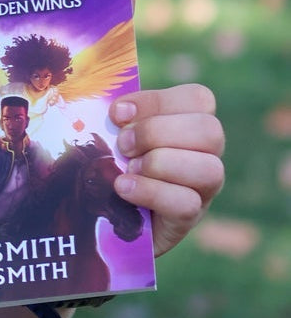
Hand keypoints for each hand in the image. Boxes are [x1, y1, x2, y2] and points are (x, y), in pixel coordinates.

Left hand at [111, 83, 224, 258]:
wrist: (107, 211)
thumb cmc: (113, 160)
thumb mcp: (115, 131)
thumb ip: (119, 114)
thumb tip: (114, 107)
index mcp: (190, 123)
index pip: (199, 98)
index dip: (157, 101)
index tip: (117, 114)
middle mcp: (206, 154)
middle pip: (209, 130)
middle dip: (156, 132)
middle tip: (122, 144)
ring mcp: (203, 189)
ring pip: (210, 169)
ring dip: (159, 163)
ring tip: (128, 168)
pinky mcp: (189, 218)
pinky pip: (187, 204)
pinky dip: (150, 192)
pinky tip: (123, 188)